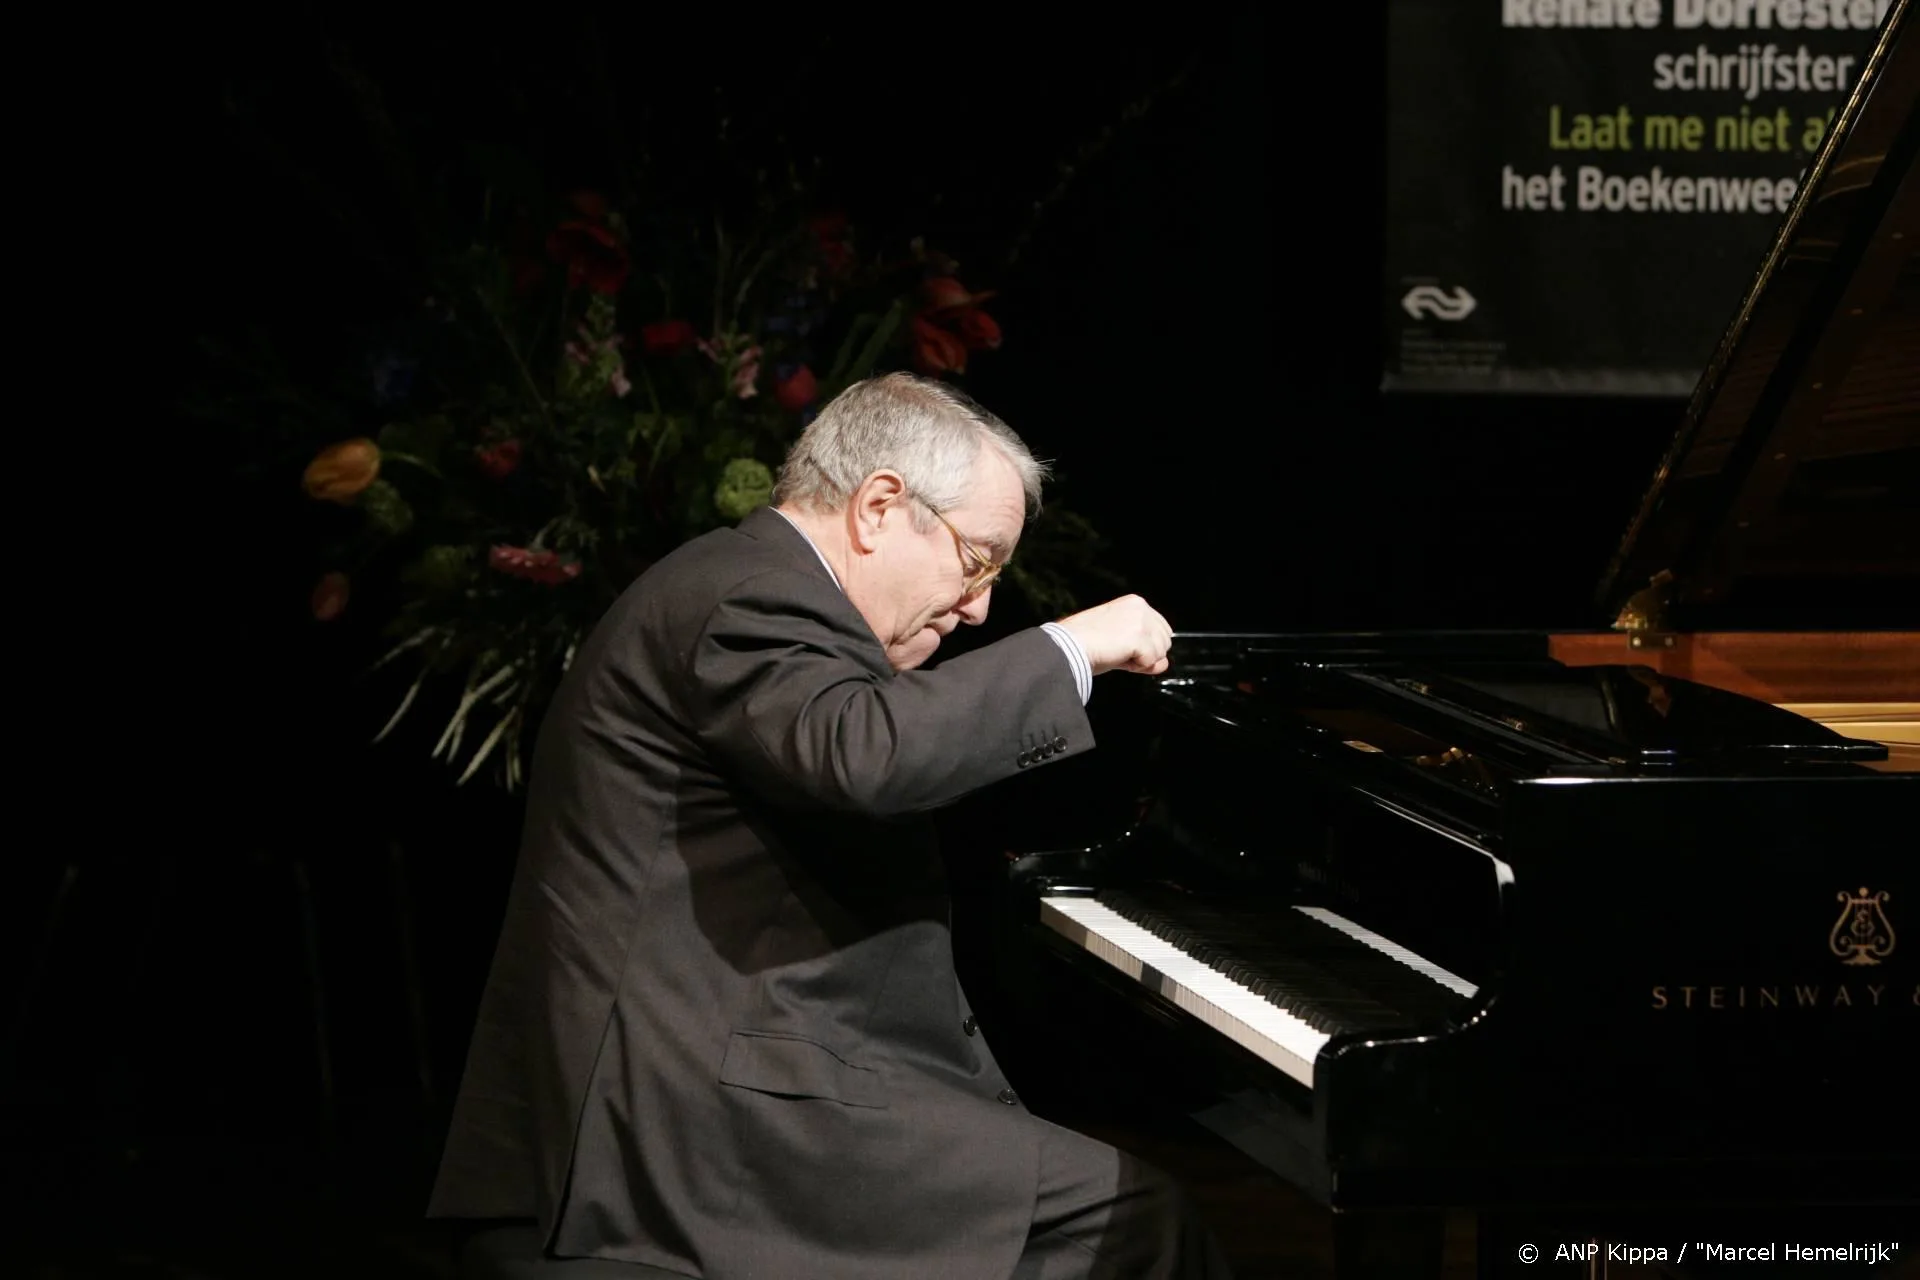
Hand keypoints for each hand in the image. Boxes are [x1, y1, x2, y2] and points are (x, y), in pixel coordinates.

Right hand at [1058, 594, 1172, 676]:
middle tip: (1121, 653)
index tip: (1126, 649)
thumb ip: (1145, 650)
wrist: (1067, 644)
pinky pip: (1151, 662)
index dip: (1147, 646)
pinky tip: (1118, 658)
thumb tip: (1164, 663)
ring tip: (1117, 654)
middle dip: (1147, 654)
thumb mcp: (1121, 641)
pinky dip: (1136, 667)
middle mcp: (1140, 608)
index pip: (1161, 629)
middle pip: (1165, 641)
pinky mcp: (1139, 637)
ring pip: (1160, 653)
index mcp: (1134, 603)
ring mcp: (1141, 621)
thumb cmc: (1084, 641)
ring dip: (1141, 661)